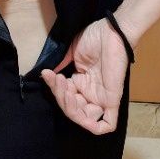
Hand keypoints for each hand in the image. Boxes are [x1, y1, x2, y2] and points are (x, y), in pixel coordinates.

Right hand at [40, 17, 129, 134]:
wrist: (111, 31)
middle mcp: (91, 93)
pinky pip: (106, 124)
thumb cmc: (95, 38)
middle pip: (72, 108)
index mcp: (82, 83)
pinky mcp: (112, 100)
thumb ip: (62, 65)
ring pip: (83, 117)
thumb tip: (47, 74)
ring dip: (69, 107)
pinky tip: (79, 114)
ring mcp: (102, 98)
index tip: (47, 73)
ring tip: (65, 88)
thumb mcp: (73, 52)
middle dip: (60, 96)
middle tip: (57, 79)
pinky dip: (94, 126)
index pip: (65, 96)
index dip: (55, 88)